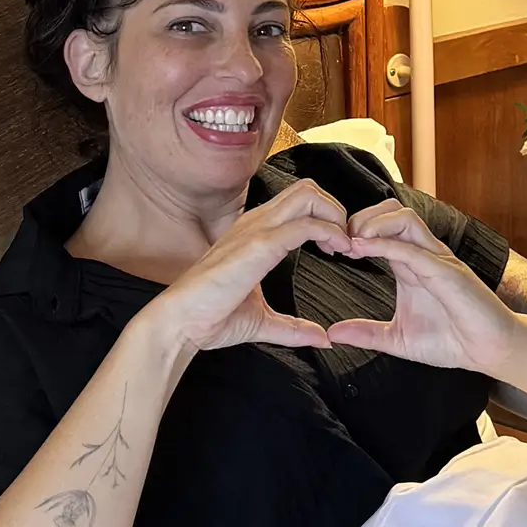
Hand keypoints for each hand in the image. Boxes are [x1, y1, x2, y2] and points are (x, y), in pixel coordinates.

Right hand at [143, 179, 351, 353]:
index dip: (326, 218)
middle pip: (307, 188)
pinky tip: (337, 251)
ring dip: (335, 216)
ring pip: (308, 195)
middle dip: (335, 209)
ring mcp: (256, 229)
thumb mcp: (261, 319)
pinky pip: (304, 224)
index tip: (338, 249)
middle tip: (346, 244)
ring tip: (343, 247)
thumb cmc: (211, 318)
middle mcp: (255, 222)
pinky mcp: (258, 245)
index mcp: (255, 231)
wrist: (180, 324)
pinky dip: (329, 232)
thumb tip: (320, 338)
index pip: (299, 201)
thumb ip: (292, 326)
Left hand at [326, 200, 517, 372]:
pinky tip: (364, 249)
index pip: (382, 228)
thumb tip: (333, 334)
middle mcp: (424, 254)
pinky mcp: (448, 272)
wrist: (489, 351)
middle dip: (361, 218)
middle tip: (339, 240)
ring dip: (374, 223)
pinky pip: (414, 249)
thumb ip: (367, 333)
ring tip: (351, 241)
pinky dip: (386, 245)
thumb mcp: (398, 338)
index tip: (333, 249)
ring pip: (405, 218)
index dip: (355, 231)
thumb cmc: (452, 341)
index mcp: (411, 265)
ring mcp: (438, 260)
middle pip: (391, 211)